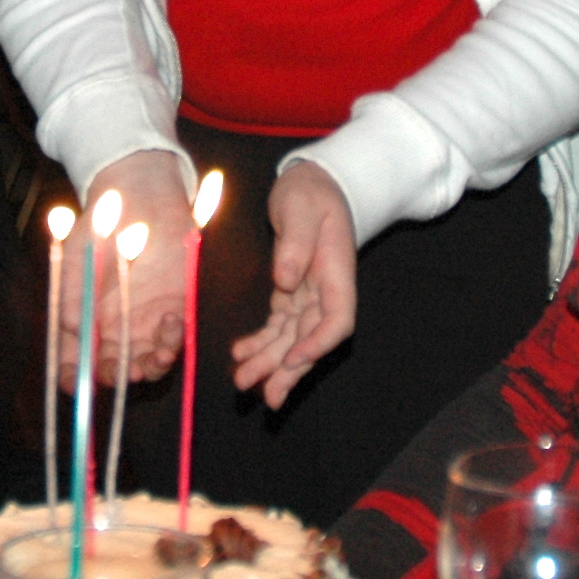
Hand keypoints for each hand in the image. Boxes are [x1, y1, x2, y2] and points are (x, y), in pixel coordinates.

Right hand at [61, 151, 192, 384]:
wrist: (139, 196)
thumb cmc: (102, 225)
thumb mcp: (78, 254)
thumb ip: (72, 291)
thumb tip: (71, 328)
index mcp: (85, 320)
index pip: (74, 361)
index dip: (72, 378)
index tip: (74, 383)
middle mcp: (115, 328)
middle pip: (114, 369)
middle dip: (119, 377)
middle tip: (125, 371)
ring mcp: (145, 320)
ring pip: (147, 360)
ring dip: (151, 367)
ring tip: (155, 357)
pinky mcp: (175, 306)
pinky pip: (175, 335)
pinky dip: (173, 338)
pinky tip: (169, 322)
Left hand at [229, 162, 357, 408]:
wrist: (314, 182)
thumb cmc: (312, 192)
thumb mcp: (302, 207)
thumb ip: (296, 242)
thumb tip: (286, 280)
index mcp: (337, 273)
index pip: (337, 320)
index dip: (317, 344)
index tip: (293, 359)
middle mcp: (326, 291)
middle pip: (312, 340)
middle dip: (290, 370)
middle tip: (267, 396)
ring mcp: (309, 295)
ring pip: (292, 339)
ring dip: (271, 363)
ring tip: (244, 382)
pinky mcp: (291, 292)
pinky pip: (277, 326)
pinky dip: (260, 342)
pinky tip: (240, 353)